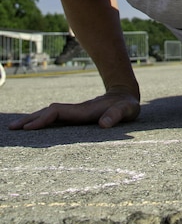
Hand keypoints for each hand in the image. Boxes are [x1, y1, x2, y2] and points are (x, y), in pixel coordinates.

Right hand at [8, 87, 139, 129]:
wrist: (126, 94)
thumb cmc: (127, 106)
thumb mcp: (126, 110)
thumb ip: (116, 116)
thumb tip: (103, 125)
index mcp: (84, 110)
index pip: (58, 113)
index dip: (44, 119)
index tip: (29, 127)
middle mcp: (76, 110)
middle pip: (48, 112)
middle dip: (30, 119)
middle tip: (12, 128)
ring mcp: (75, 112)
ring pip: (49, 114)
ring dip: (33, 120)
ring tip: (16, 127)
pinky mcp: (76, 116)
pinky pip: (55, 118)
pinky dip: (41, 121)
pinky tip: (34, 127)